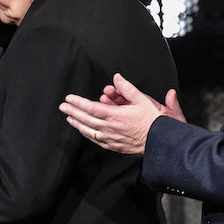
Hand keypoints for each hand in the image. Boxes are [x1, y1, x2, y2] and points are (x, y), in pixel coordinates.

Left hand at [58, 73, 183, 153]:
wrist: (160, 142)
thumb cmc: (153, 121)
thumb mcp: (142, 100)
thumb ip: (127, 88)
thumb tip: (117, 78)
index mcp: (115, 116)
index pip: (91, 108)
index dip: (78, 103)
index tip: (69, 98)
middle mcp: (110, 128)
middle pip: (86, 119)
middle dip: (73, 112)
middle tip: (63, 107)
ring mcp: (111, 138)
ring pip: (89, 131)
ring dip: (77, 123)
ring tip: (69, 118)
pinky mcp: (113, 146)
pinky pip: (96, 140)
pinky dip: (87, 134)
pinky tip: (83, 130)